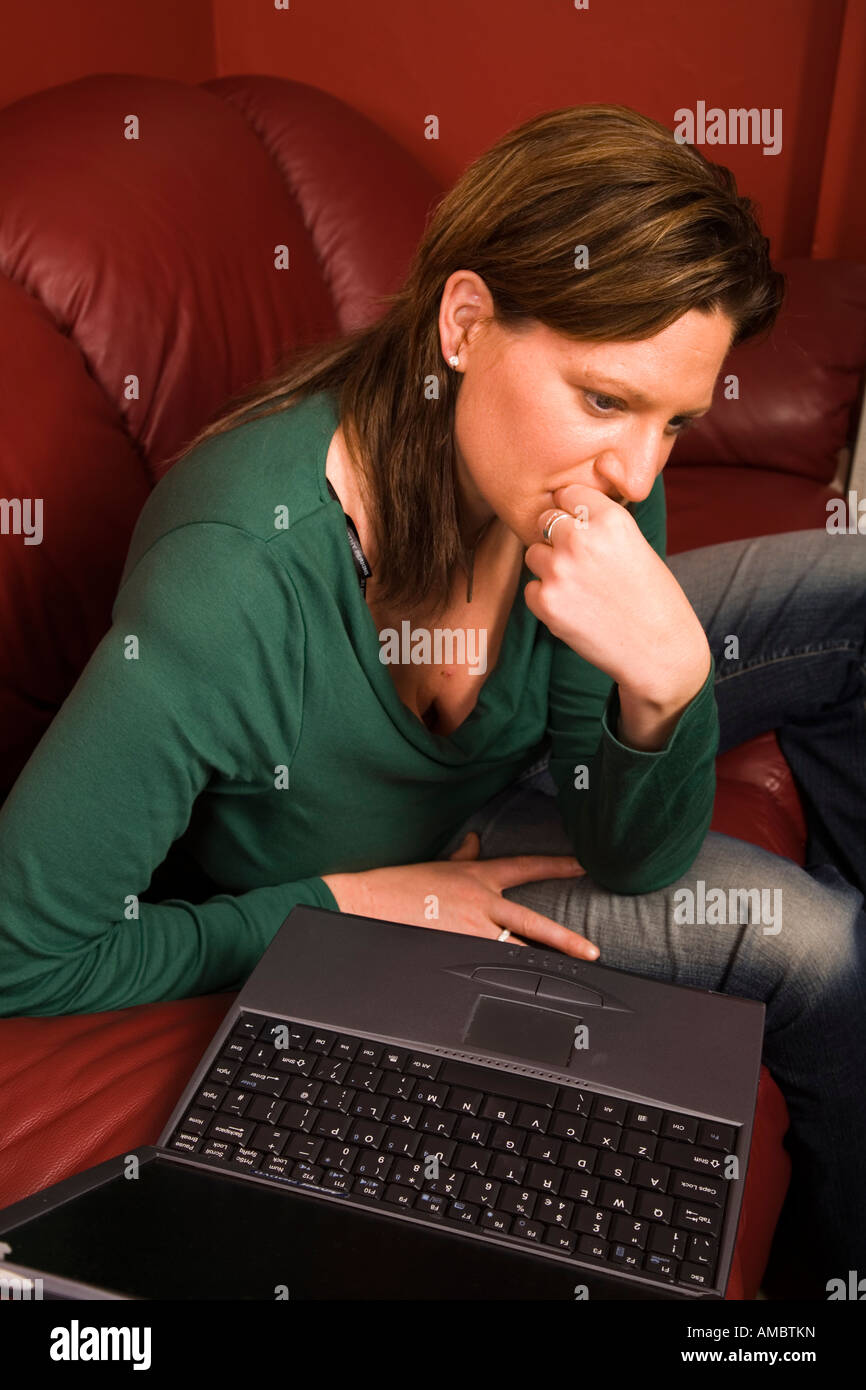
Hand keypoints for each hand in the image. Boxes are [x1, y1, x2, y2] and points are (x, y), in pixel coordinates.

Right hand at [322, 831, 598, 959]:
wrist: (369, 900)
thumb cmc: (401, 884)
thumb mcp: (439, 864)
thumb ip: (463, 855)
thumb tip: (475, 840)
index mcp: (478, 876)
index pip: (527, 867)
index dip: (558, 865)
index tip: (584, 865)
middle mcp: (481, 902)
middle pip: (533, 923)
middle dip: (565, 939)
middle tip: (592, 951)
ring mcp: (470, 929)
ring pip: (515, 951)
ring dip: (540, 965)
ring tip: (566, 980)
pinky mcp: (457, 949)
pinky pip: (489, 966)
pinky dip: (506, 977)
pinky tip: (521, 990)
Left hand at [524, 482, 710, 708]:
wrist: (659, 651)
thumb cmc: (654, 599)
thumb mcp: (636, 546)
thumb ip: (601, 526)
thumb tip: (565, 512)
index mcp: (610, 519)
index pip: (567, 493)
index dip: (571, 509)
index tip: (579, 524)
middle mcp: (581, 539)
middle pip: (545, 520)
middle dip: (556, 537)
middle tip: (578, 560)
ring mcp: (559, 571)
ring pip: (533, 554)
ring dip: (549, 567)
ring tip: (580, 587)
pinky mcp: (545, 602)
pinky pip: (531, 588)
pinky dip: (546, 598)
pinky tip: (575, 609)